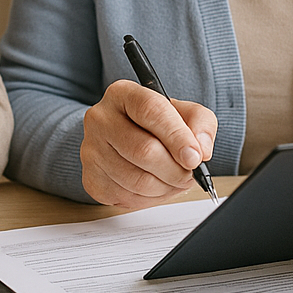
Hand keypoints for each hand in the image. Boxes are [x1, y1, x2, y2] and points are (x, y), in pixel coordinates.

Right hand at [80, 79, 217, 207]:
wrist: (123, 138)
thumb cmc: (154, 124)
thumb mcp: (183, 112)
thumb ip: (200, 123)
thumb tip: (201, 150)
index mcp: (122, 94)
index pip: (150, 111)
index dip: (177, 137)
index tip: (195, 157)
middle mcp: (100, 119)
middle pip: (144, 150)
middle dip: (176, 169)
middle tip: (190, 174)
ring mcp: (91, 150)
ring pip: (137, 180)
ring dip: (166, 186)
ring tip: (175, 180)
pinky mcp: (91, 178)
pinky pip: (128, 197)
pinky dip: (151, 198)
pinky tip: (156, 186)